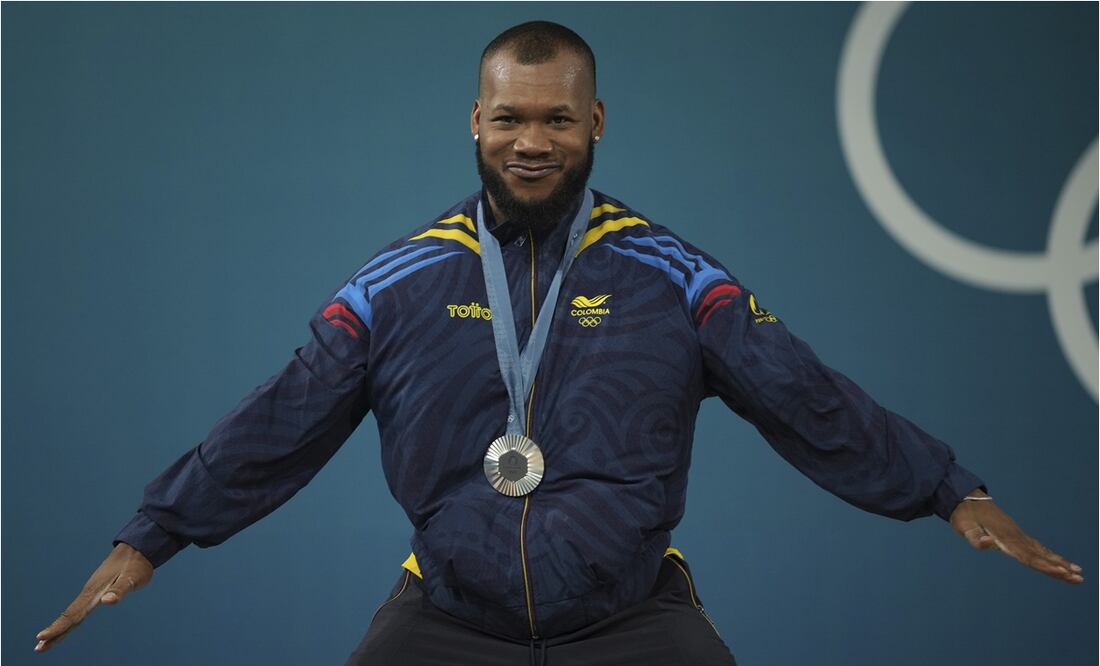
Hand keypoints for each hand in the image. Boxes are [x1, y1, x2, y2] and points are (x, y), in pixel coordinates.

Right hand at [35, 542, 152, 652]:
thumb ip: (119, 590)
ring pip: (72, 613)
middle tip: (38, 649)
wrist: (136, 549)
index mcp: (94, 592)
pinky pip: (79, 608)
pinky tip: (67, 625)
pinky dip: (70, 619)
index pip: (73, 614)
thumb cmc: (136, 565)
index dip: (58, 627)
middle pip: (69, 616)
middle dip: (54, 632)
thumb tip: (106, 601)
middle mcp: (89, 593)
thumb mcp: (132, 578)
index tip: (42, 637)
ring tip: (45, 642)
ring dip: (59, 627)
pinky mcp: (96, 591)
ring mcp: (91, 592)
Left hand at [949, 488, 1082, 583]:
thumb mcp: (964, 527)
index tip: (1062, 572)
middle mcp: (1015, 536)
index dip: (1045, 566)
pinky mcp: (1015, 533)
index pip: (1028, 556)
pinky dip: (1049, 555)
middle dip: (1060, 568)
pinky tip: (1058, 561)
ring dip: (1060, 562)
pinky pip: (1037, 547)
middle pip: (1041, 556)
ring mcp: (1017, 534)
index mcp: (1005, 538)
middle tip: (1080, 578)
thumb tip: (988, 543)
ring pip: (1042, 551)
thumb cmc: (963, 515)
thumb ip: (975, 538)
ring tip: (1078, 572)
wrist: (965, 497)